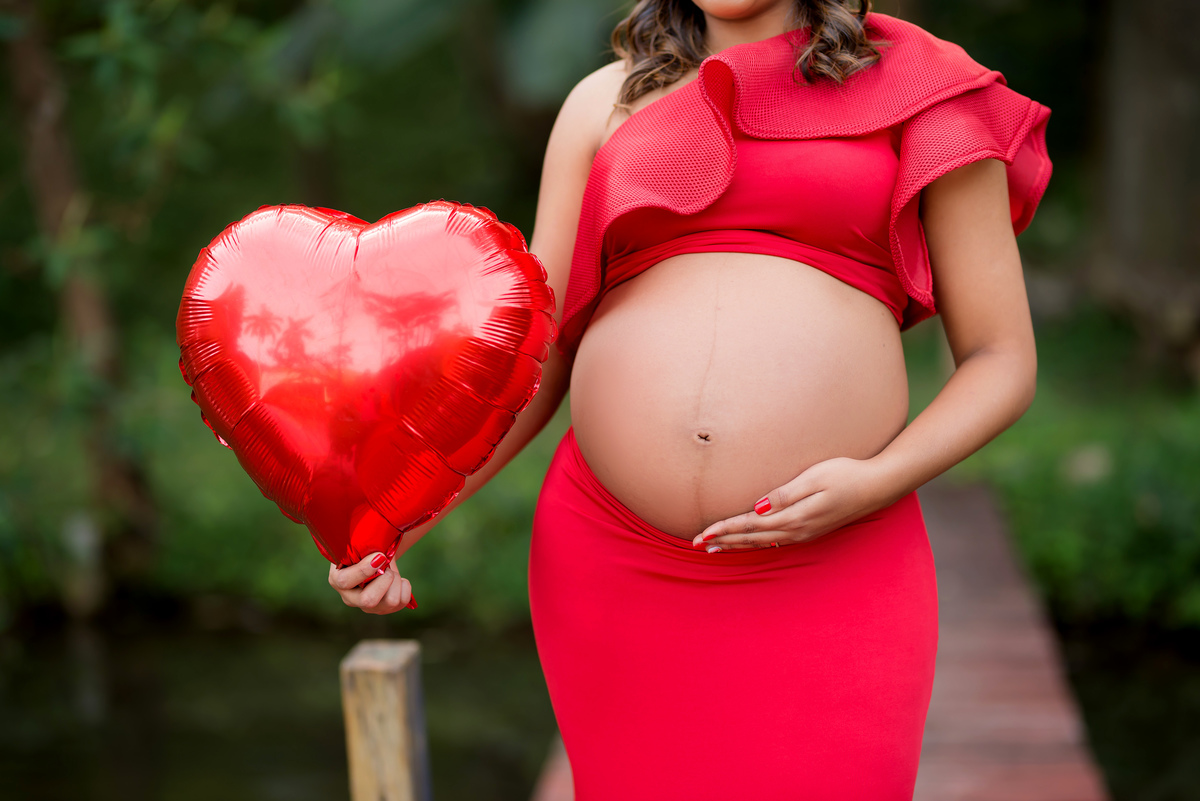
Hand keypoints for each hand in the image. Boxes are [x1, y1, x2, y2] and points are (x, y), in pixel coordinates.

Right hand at [328, 552, 417, 613]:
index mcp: (337, 580)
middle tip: (385, 565)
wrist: (376, 555)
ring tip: (390, 570)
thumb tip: (378, 551)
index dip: (365, 569)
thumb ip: (363, 544)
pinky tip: (396, 579)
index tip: (380, 555)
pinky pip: (403, 601)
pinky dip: (405, 586)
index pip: (346, 581)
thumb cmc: (365, 546)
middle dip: (384, 579)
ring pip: (391, 602)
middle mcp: (350, 598)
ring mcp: (368, 607)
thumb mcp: (360, 543)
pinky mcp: (385, 609)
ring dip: (396, 580)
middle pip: (369, 601)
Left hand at [691, 456, 897, 551]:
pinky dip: (754, 543)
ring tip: (713, 549)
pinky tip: (746, 544)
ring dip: (736, 545)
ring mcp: (803, 533)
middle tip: (696, 545)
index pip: (749, 525)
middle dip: (722, 540)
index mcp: (794, 517)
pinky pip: (774, 542)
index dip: (724, 529)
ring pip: (761, 543)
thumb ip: (785, 494)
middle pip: (751, 538)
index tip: (701, 535)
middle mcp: (796, 530)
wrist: (877, 486)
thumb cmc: (846, 474)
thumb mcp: (815, 478)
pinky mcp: (809, 531)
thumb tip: (758, 508)